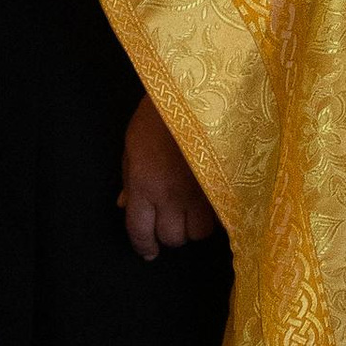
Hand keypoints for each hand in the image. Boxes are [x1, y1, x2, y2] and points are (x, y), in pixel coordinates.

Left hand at [118, 95, 216, 260]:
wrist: (194, 92)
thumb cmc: (158, 114)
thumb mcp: (132, 144)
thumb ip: (128, 179)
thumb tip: (124, 205)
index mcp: (143, 185)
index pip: (140, 231)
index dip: (144, 246)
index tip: (149, 252)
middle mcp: (170, 195)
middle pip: (172, 238)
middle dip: (171, 234)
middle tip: (172, 220)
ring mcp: (199, 192)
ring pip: (199, 233)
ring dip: (195, 227)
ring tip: (194, 211)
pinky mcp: (222, 186)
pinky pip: (221, 217)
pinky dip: (216, 216)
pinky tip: (212, 204)